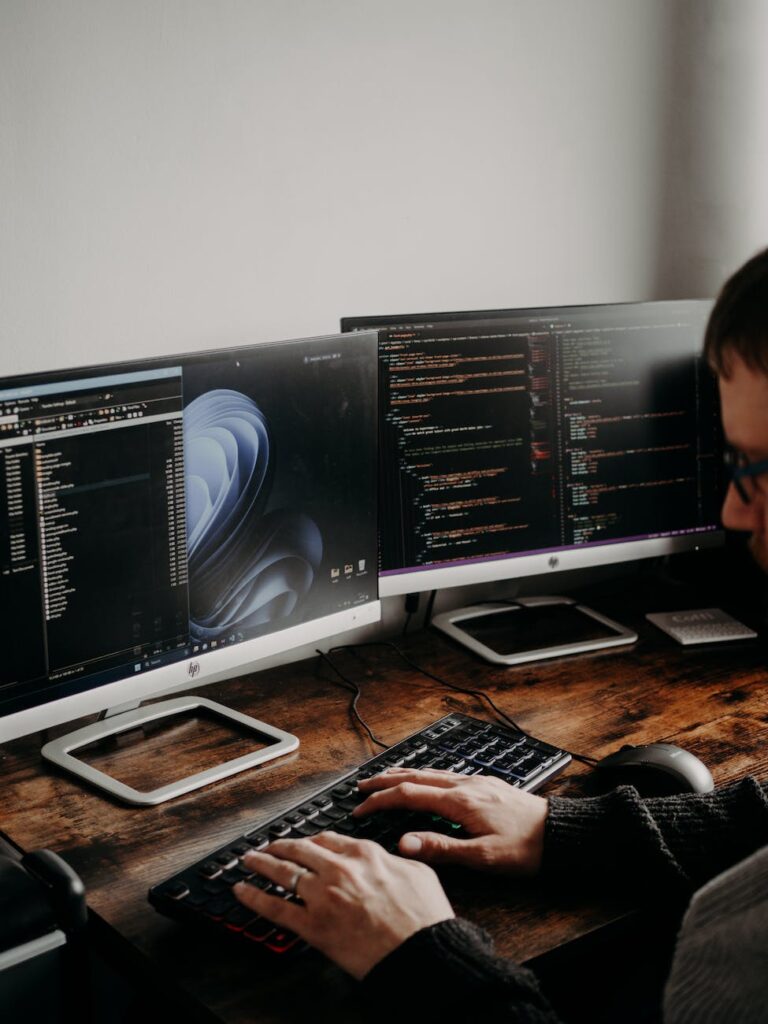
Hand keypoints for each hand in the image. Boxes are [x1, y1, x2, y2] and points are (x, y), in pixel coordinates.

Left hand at [234, 832, 453, 978]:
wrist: (420, 951)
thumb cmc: (424, 917)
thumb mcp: (418, 872)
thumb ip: (396, 859)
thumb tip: (389, 857)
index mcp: (365, 854)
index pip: (328, 839)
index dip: (311, 839)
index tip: (303, 842)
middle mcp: (339, 869)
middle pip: (300, 849)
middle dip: (279, 846)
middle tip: (267, 846)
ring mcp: (323, 897)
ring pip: (283, 872)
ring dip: (261, 863)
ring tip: (248, 860)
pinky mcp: (313, 926)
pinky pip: (275, 908)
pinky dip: (253, 898)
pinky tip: (241, 891)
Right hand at [354, 768, 548, 873]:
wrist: (560, 834)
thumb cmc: (525, 849)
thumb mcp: (482, 857)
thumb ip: (440, 848)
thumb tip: (403, 843)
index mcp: (459, 801)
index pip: (408, 795)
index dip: (379, 801)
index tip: (359, 810)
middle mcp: (465, 784)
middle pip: (415, 776)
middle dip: (384, 780)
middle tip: (360, 786)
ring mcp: (475, 781)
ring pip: (430, 771)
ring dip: (403, 774)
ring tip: (384, 778)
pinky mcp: (486, 784)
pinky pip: (445, 773)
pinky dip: (424, 775)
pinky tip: (425, 780)